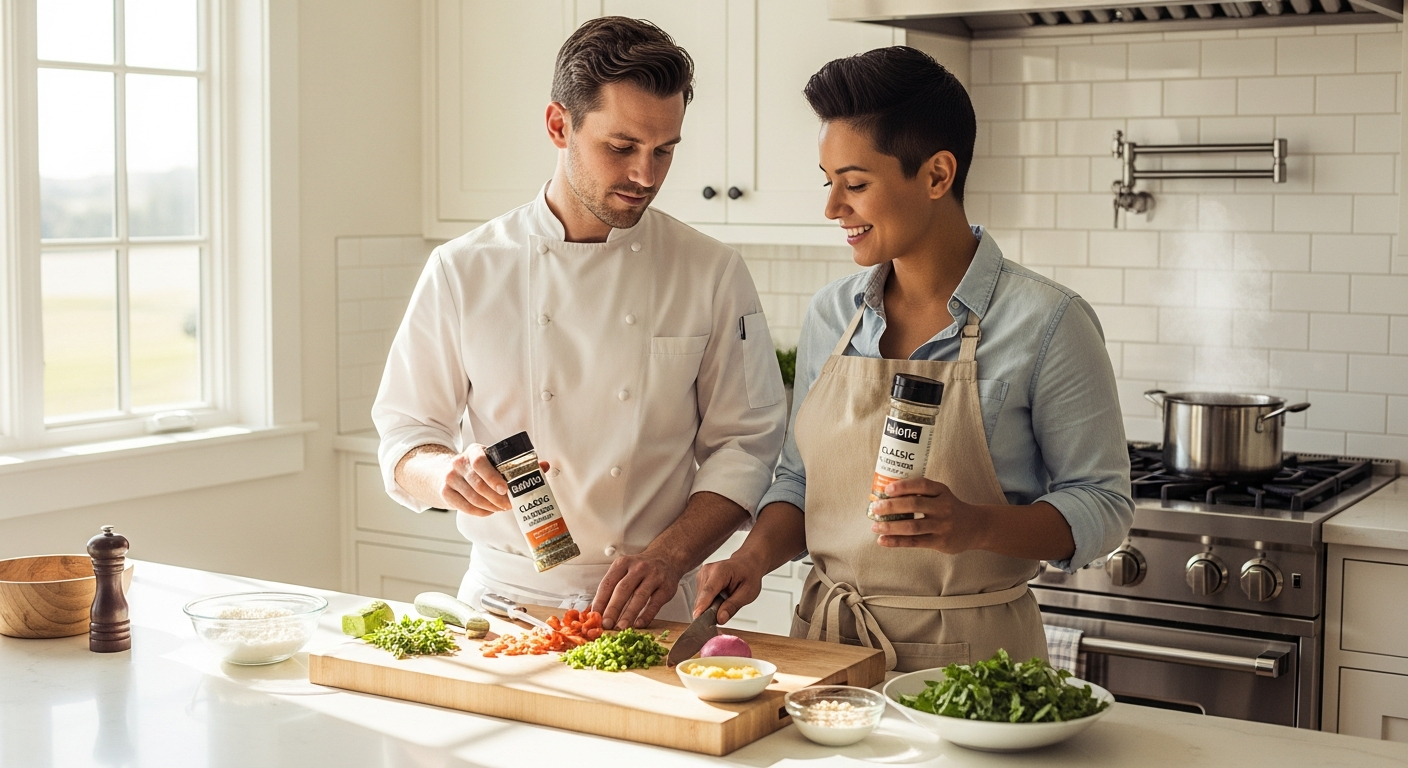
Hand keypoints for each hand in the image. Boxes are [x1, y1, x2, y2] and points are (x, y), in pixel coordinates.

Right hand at [436, 444, 547, 516]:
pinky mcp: (446, 493)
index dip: (493, 477)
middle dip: (497, 498)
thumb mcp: (494, 460)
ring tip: (502, 508)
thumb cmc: (478, 468)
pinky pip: (465, 507)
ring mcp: (450, 478)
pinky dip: (480, 512)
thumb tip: (544, 466)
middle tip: (510, 504)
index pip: (480, 462)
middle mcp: (459, 463)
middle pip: (478, 484)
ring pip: (473, 498)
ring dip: (491, 506)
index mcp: (474, 451)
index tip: (505, 489)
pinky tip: (489, 510)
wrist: (446, 472)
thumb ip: (519, 463)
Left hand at [592, 551, 683, 629]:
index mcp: (623, 563)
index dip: (600, 600)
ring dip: (628, 614)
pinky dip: (646, 615)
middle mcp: (638, 568)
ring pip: (639, 596)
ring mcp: (654, 577)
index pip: (608, 583)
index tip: (595, 616)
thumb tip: (595, 610)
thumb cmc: (641, 569)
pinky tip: (639, 624)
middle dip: (613, 609)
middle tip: (606, 624)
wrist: (667, 558)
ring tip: (621, 627)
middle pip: (622, 589)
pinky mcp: (666, 588)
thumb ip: (611, 587)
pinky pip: (655, 603)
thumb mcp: (624, 570)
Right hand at [694, 556, 763, 624]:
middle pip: (702, 598)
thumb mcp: (748, 593)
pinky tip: (720, 599)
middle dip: (709, 611)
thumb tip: (720, 619)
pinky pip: (701, 598)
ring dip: (709, 607)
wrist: (747, 564)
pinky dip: (709, 603)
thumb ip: (733, 606)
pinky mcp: (700, 580)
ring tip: (725, 602)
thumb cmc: (749, 575)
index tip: (697, 617)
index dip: (702, 605)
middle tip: (723, 615)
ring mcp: (702, 574)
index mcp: (721, 570)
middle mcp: (708, 571)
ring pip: (700, 600)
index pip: (709, 590)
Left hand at [868, 478, 983, 553]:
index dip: (904, 486)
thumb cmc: (949, 508)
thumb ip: (921, 493)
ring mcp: (942, 526)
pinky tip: (882, 540)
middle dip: (892, 506)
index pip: (922, 485)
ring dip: (891, 526)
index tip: (887, 489)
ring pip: (912, 526)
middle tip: (875, 508)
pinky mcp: (939, 542)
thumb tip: (886, 495)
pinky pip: (914, 542)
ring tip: (875, 526)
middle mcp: (943, 507)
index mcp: (941, 491)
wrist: (975, 527)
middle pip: (914, 504)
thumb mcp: (941, 495)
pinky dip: (896, 541)